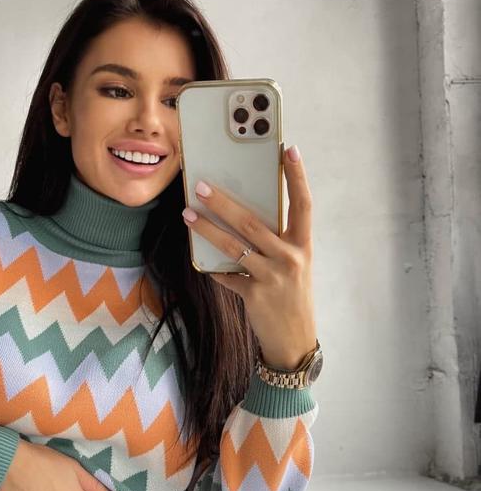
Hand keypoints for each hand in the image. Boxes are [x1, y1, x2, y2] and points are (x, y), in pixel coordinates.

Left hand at [181, 143, 316, 368]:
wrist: (294, 341)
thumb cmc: (292, 297)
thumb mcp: (293, 266)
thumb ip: (275, 243)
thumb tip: (241, 218)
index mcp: (303, 246)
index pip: (303, 204)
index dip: (298, 176)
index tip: (288, 149)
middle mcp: (290, 258)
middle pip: (254, 222)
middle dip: (224, 201)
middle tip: (201, 185)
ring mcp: (273, 277)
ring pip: (234, 246)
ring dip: (207, 229)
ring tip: (188, 214)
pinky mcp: (255, 295)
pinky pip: (227, 274)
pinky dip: (213, 267)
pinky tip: (200, 259)